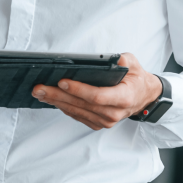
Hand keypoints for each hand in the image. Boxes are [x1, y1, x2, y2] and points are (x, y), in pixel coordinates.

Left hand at [32, 53, 162, 130]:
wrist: (143, 97)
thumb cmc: (136, 79)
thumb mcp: (133, 63)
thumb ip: (122, 60)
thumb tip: (108, 59)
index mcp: (123, 98)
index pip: (97, 96)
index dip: (78, 90)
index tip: (62, 81)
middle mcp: (113, 113)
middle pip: (81, 105)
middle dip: (57, 95)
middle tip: (39, 88)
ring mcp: (105, 121)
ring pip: (76, 111)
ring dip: (56, 102)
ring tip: (40, 93)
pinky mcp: (97, 123)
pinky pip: (77, 115)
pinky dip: (63, 107)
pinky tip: (51, 99)